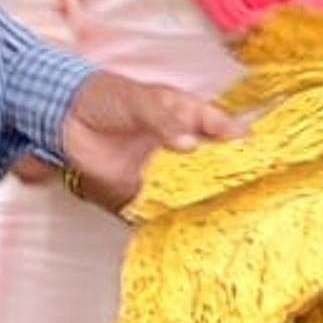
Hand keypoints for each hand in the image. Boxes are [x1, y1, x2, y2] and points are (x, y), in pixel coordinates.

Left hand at [55, 73, 240, 213]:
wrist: (63, 115)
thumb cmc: (107, 96)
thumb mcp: (141, 100)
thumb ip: (164, 121)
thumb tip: (188, 145)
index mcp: (187, 117)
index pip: (221, 129)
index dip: (240, 141)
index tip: (259, 154)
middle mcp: (180, 146)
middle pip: (212, 165)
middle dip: (229, 177)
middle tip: (249, 191)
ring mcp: (162, 170)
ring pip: (191, 189)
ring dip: (204, 201)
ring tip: (226, 215)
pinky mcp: (140, 191)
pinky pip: (161, 206)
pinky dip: (172, 216)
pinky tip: (187, 226)